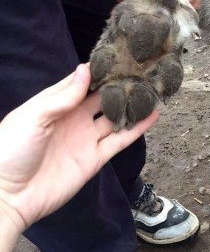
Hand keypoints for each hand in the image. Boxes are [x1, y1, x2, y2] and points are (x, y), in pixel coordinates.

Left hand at [0, 64, 157, 232]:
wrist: (8, 196)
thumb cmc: (11, 149)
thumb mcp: (34, 116)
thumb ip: (62, 96)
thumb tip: (85, 70)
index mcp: (54, 104)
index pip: (80, 81)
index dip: (98, 69)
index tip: (118, 55)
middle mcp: (73, 118)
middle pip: (101, 97)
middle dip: (119, 84)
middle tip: (141, 69)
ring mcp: (85, 138)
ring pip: (114, 117)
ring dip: (131, 105)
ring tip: (152, 89)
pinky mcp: (95, 158)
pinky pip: (120, 140)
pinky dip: (137, 129)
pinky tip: (153, 115)